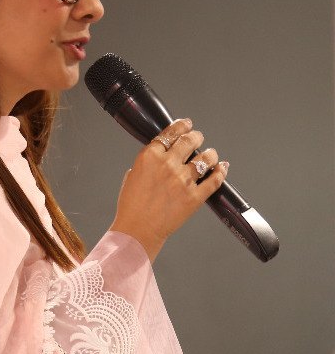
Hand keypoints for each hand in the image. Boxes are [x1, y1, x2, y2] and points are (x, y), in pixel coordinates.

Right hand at [109, 118, 228, 261]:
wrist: (138, 230)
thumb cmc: (131, 206)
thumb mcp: (132, 176)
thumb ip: (146, 163)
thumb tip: (158, 157)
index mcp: (149, 156)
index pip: (170, 133)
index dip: (181, 125)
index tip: (186, 124)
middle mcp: (168, 164)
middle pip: (190, 140)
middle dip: (196, 136)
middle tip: (198, 137)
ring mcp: (183, 180)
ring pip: (206, 158)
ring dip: (210, 153)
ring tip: (211, 154)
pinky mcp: (195, 197)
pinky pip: (214, 180)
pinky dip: (221, 172)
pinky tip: (222, 168)